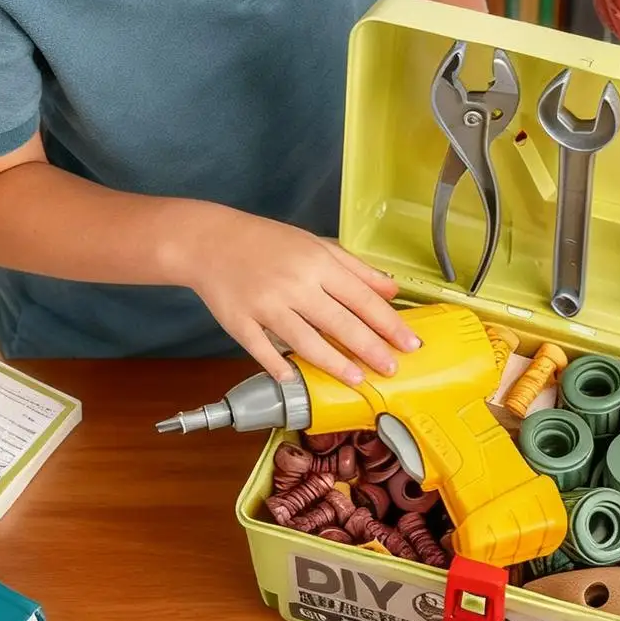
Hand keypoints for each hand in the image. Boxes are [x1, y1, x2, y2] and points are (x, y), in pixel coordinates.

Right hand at [180, 206, 419, 387]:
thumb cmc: (268, 242)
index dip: (388, 323)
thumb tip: (392, 290)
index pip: (362, 298)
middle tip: (391, 368)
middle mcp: (294, 285)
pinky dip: (278, 365)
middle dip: (370, 348)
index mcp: (317, 264)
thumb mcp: (316, 245)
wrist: (210, 241)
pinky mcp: (239, 321)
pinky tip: (295, 379)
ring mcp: (265, 305)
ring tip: (357, 379)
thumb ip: (355, 269)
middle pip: (340, 323)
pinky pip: (261, 349)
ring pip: (305, 341)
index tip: (409, 342)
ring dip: (334, 363)